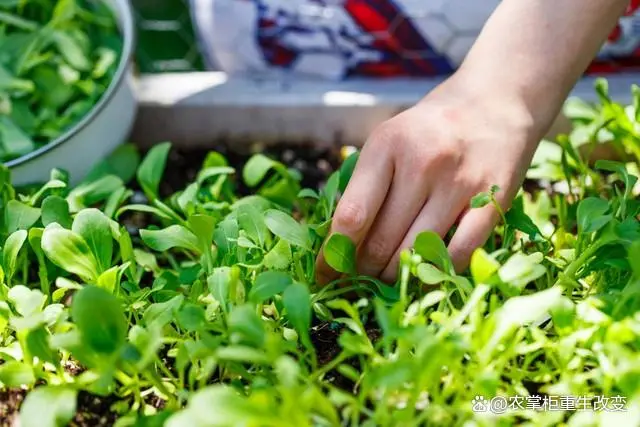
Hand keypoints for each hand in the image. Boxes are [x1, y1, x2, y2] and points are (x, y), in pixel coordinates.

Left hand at [316, 73, 545, 283]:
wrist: (496, 100)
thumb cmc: (430, 129)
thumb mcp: (389, 140)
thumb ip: (364, 185)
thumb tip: (338, 244)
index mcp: (387, 145)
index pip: (352, 215)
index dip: (333, 255)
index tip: (323, 275)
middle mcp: (422, 163)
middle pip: (382, 241)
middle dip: (363, 271)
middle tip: (357, 280)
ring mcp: (460, 182)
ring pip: (417, 253)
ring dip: (395, 277)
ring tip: (386, 279)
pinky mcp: (493, 199)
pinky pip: (458, 253)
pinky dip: (436, 271)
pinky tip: (424, 272)